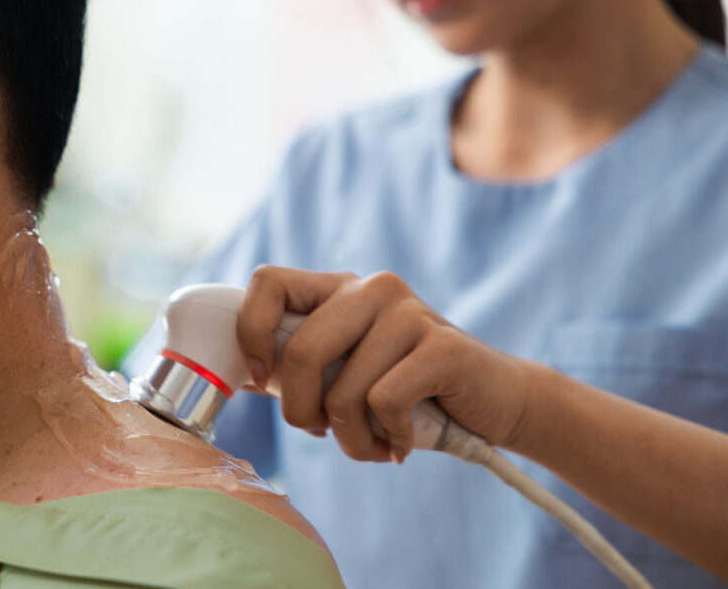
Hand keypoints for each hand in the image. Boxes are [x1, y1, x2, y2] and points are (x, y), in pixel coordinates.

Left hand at [236, 266, 535, 462]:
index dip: (251, 333)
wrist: (493, 402)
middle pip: (302, 350)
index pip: (267, 282)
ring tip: (373, 445)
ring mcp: (409, 311)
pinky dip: (390, 436)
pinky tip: (403, 440)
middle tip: (324, 434)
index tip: (264, 380)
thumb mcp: (342, 373)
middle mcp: (371, 288)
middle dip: (303, 412)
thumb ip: (296, 367)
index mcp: (338, 289)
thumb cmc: (406, 392)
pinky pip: (385, 403)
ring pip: (344, 389)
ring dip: (352, 439)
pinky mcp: (443, 345)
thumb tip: (235, 376)